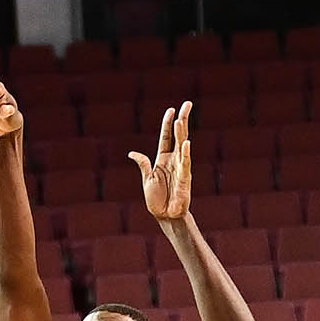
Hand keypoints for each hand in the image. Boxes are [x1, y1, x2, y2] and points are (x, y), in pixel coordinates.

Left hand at [130, 102, 192, 222]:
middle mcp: (173, 160)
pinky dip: (185, 154)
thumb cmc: (156, 199)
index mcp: (162, 159)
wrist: (164, 216)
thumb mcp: (147, 179)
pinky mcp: (185, 178)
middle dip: (182, 120)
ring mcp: (180, 167)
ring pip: (181, 146)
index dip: (168, 123)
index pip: (166, 136)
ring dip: (181, 133)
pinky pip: (185, 164)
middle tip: (187, 104)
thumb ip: (143, 164)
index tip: (171, 110)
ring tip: (181, 119)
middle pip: (178, 136)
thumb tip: (132, 153)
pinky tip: (185, 143)